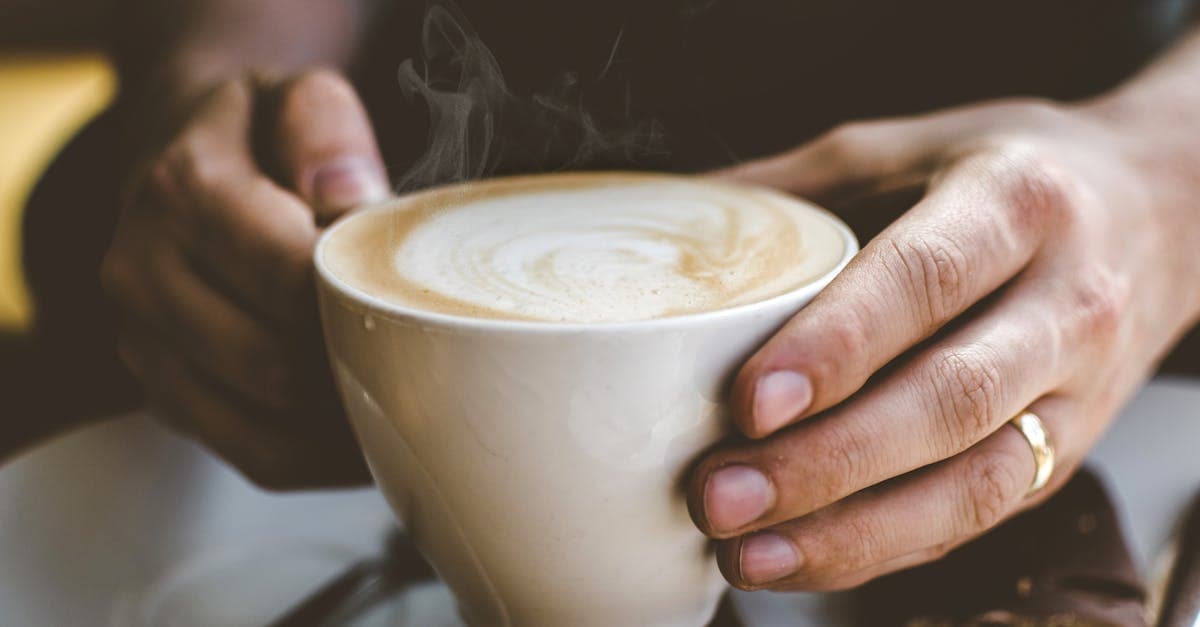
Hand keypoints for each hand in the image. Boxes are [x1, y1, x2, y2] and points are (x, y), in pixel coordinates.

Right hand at [101, 70, 387, 488]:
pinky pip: (252, 457)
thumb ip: (324, 128)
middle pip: (273, 364)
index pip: (285, 275)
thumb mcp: (295, 96)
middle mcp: (142, 273)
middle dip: (359, 369)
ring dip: (346, 430)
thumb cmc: (260, 135)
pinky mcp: (165, 394)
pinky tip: (372, 439)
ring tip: (410, 409)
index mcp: (180, 190)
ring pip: (262, 429)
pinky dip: (323, 461)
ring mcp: (145, 344)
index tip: (417, 300)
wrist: (179, 163)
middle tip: (429, 363)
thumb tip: (348, 198)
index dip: (360, 301)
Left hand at [688, 98, 1199, 589]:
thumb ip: (795, 185)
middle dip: (826, 463)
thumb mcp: (906, 147)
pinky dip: (885, 547)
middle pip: (948, 401)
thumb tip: (673, 223)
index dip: (837, 348)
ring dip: (850, 533)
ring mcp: (1076, 391)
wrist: (1157, 213)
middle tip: (718, 495)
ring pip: (971, 484)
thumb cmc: (1009, 176)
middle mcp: (1063, 303)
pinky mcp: (1065, 451)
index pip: (925, 282)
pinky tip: (804, 558)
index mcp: (1016, 204)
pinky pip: (977, 517)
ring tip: (745, 553)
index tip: (751, 402)